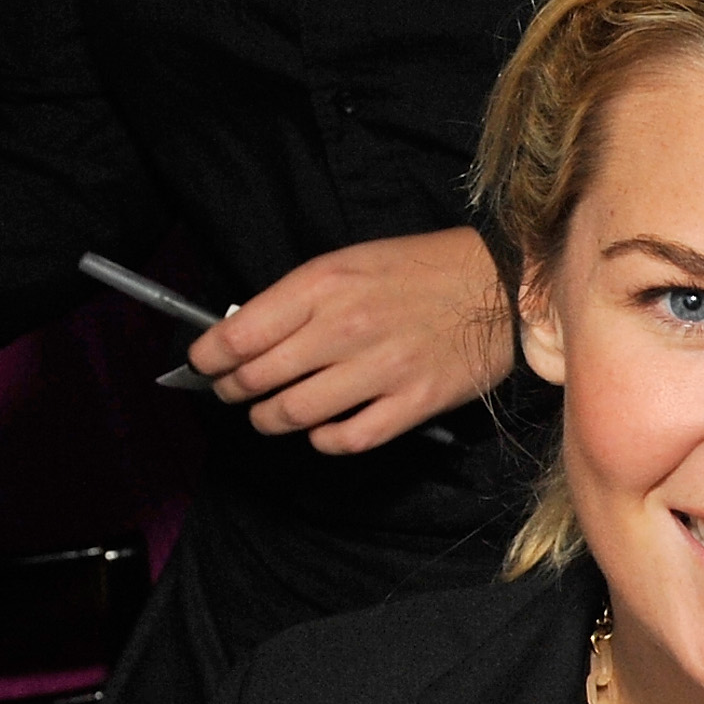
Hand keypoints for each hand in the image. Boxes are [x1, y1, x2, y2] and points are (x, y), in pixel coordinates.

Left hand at [187, 226, 509, 454]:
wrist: (499, 287)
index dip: (207, 358)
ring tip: (271, 415)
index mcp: (323, 286)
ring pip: (294, 415)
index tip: (204, 365)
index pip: (237, 335)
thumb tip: (250, 335)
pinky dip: (324, 441)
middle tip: (235, 392)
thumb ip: (300, 298)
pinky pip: (348, 439)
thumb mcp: (350, 262)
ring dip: (270, 420)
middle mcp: (345, 329)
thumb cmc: (422, 270)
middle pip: (257, 379)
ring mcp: (380, 371)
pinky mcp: (413, 404)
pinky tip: (324, 430)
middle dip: (233, 391)